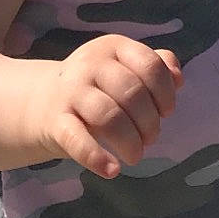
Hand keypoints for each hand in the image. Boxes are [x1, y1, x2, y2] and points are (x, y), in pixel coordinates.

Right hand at [28, 35, 181, 179]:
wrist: (41, 101)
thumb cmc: (97, 86)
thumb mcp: (124, 68)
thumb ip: (154, 67)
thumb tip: (178, 78)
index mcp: (113, 47)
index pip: (149, 65)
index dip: (165, 92)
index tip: (166, 112)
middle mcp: (90, 64)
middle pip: (132, 93)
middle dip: (149, 122)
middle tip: (151, 138)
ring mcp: (70, 92)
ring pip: (109, 117)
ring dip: (131, 141)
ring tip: (136, 154)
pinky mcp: (54, 122)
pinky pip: (77, 140)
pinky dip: (97, 158)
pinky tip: (113, 170)